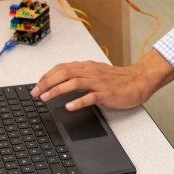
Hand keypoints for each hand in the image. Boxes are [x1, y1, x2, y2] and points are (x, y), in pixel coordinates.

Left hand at [30, 50, 173, 110]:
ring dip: (57, 90)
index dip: (47, 75)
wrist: (139, 80)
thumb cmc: (118, 79)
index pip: (62, 67)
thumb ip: (80, 76)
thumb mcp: (96, 73)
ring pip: (73, 83)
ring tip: (45, 98)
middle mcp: (91, 72)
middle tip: (35, 93)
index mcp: (87, 66)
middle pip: (64, 73)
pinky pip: (90, 97)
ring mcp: (98, 83)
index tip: (36, 85)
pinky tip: (69, 107)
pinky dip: (78, 102)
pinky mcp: (106, 93)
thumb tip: (61, 81)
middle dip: (47, 83)